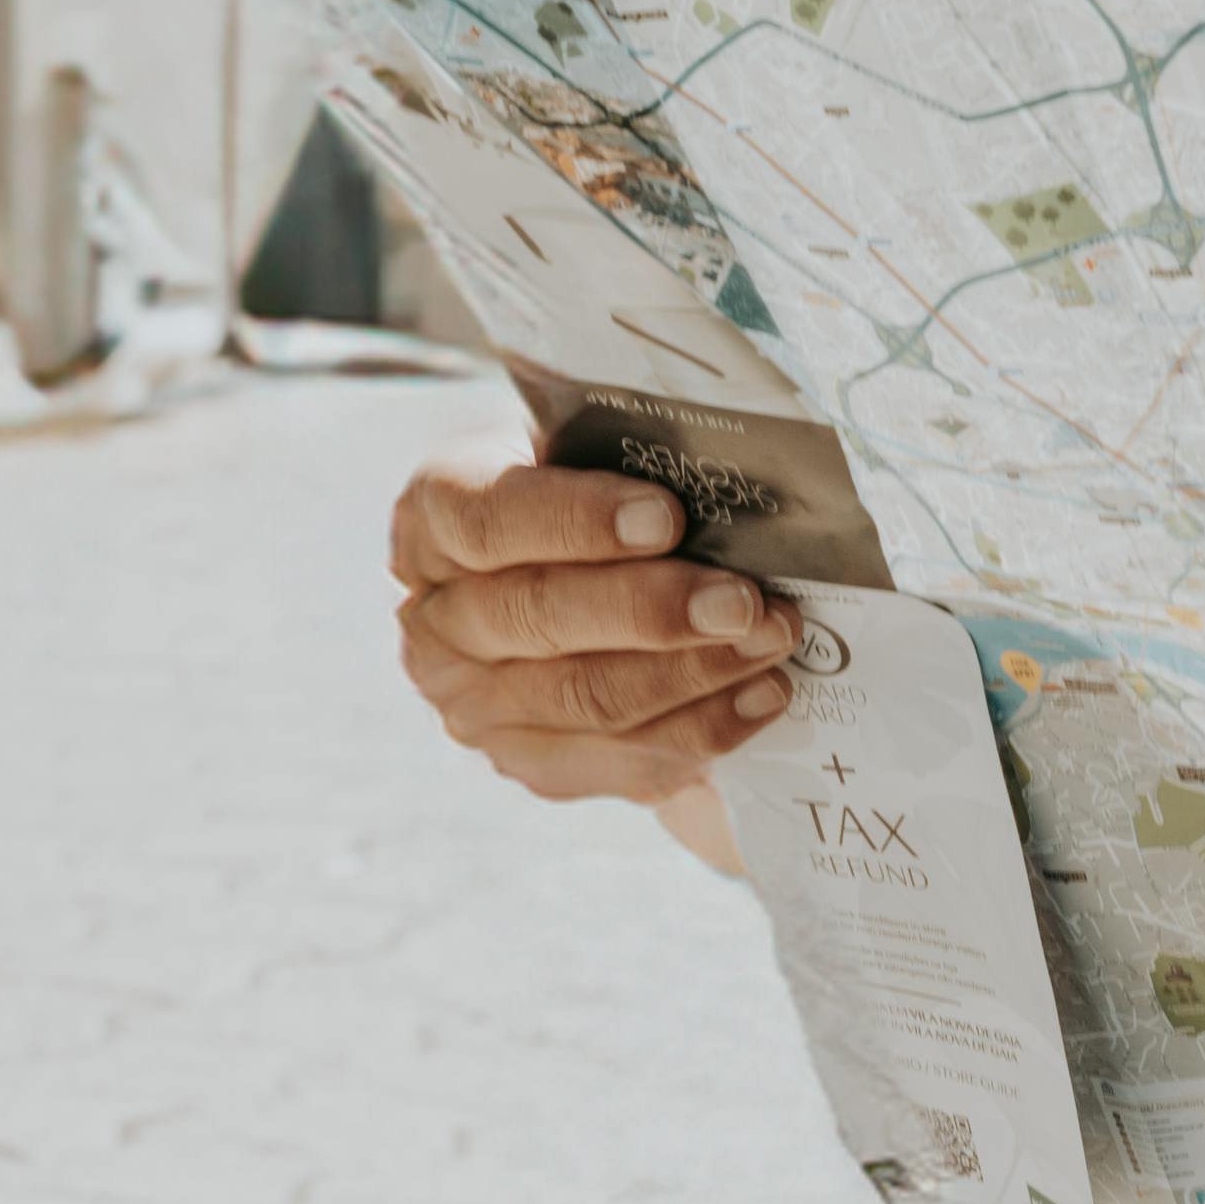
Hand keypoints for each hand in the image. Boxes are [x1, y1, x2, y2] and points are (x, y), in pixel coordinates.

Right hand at [388, 442, 799, 808]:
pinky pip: (619, 759)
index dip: (576, 521)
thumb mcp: (580, 440)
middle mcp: (435, 621)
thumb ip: (624, 452)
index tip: (665, 517)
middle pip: (539, 619)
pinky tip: (761, 695)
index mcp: (433, 518)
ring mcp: (474, 705)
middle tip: (742, 600)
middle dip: (652, 611)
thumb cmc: (584, 484)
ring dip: (692, 673)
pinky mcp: (529, 762)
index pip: (488, 521)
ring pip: (584, 699)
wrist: (564, 565)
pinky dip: (701, 728)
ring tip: (771, 639)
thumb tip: (723, 474)